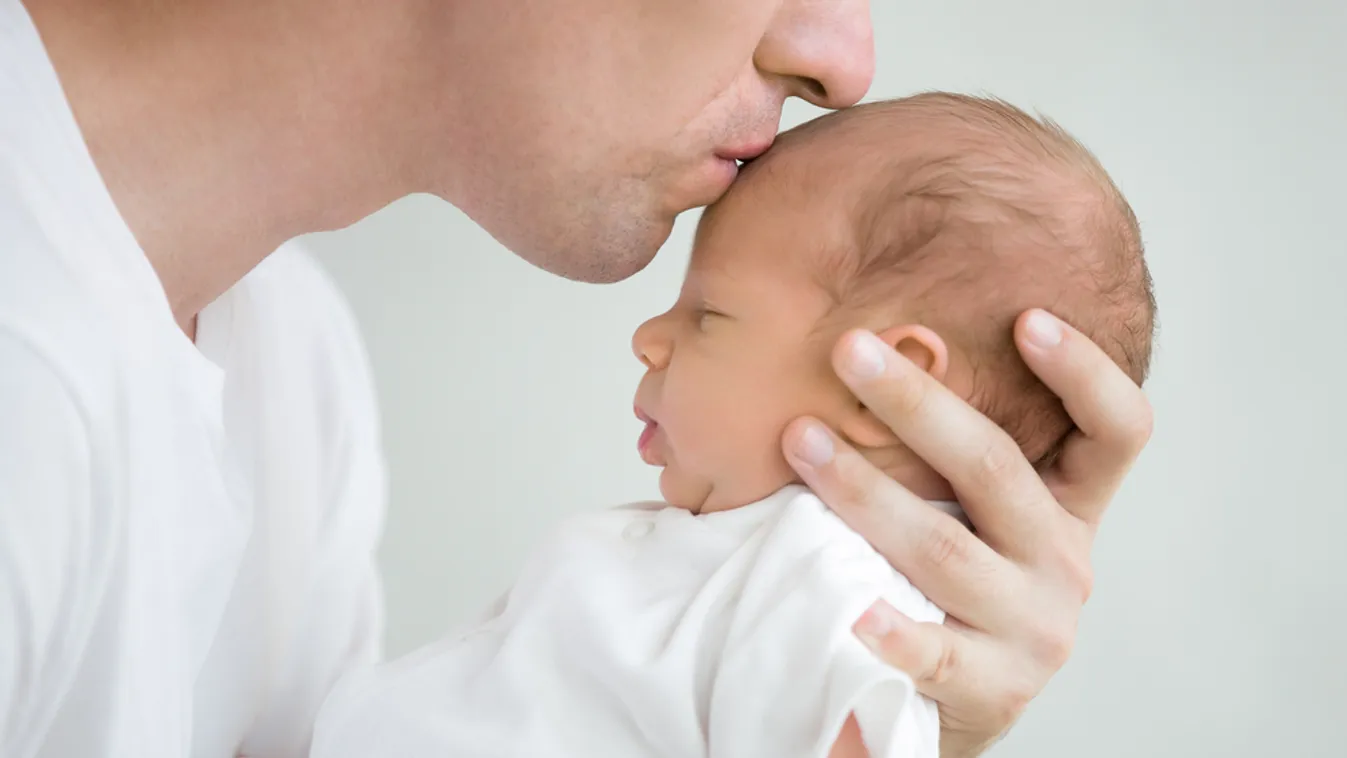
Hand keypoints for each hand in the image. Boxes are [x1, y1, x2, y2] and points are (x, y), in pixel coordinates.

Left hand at [780, 309, 1152, 756]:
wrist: (948, 704)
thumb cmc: (947, 584)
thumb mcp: (972, 514)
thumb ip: (949, 451)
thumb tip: (866, 339)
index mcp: (1069, 508)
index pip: (1116, 432)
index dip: (1085, 373)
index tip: (1026, 317)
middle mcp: (1063, 562)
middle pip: (998, 469)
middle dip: (917, 403)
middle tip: (849, 349)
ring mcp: (1032, 630)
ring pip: (946, 548)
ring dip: (866, 491)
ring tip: (801, 441)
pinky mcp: (990, 689)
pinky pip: (935, 654)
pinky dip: (894, 631)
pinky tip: (852, 610)